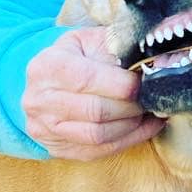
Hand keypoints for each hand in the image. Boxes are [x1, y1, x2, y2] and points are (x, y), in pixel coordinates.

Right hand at [22, 28, 164, 160]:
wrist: (47, 80)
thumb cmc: (77, 56)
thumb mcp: (90, 40)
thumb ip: (116, 48)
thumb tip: (152, 64)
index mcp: (47, 66)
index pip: (88, 79)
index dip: (122, 84)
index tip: (144, 82)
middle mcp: (40, 99)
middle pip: (95, 111)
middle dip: (131, 106)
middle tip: (151, 98)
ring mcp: (46, 128)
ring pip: (98, 135)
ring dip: (131, 125)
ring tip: (148, 111)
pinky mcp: (58, 148)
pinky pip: (99, 151)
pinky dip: (128, 140)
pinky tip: (144, 126)